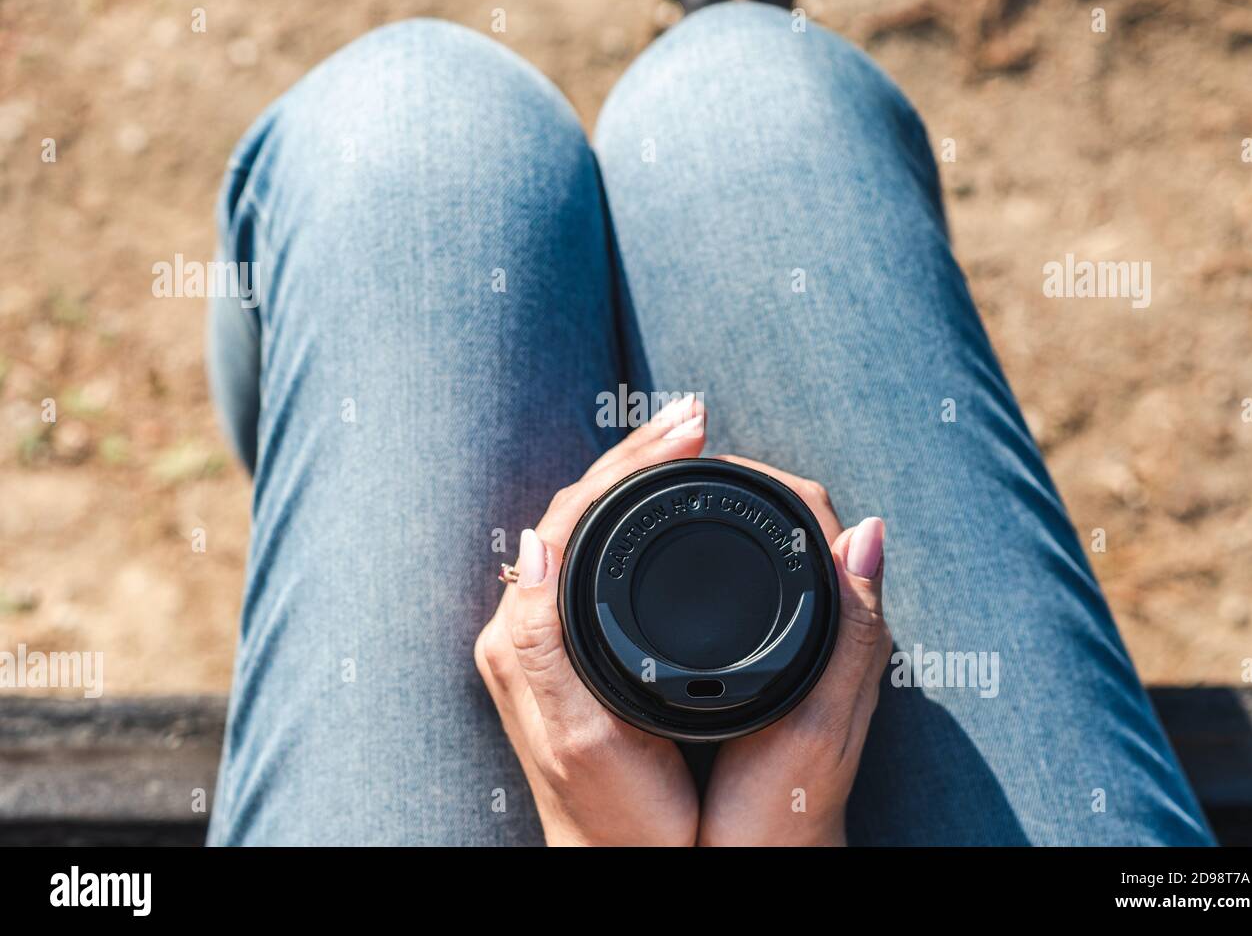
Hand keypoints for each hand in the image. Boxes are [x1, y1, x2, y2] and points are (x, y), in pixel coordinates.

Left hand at [474, 395, 708, 845]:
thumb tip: (534, 546)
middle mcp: (530, 623)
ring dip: (638, 479)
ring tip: (687, 443)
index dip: (631, 464)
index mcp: (526, 633)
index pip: (570, 515)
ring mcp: (555, 632)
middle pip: (579, 509)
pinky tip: (668, 508)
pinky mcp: (580, 645)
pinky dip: (637, 516)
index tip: (691, 428)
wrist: (623, 861)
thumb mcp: (578, 733)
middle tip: (696, 418)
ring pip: (591, 527)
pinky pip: (603, 555)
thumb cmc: (610, 810)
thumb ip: (545, 642)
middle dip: (639, 457)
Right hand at [698, 456, 890, 845]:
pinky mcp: (770, 657)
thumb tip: (871, 530)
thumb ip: (851, 631)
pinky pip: (746, 584)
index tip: (694, 453)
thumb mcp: (817, 719)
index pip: (809, 512)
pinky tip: (675, 560)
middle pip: (786, 522)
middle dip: (732, 485)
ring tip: (667, 493)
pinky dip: (713, 557)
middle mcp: (829, 624)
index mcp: (844, 626)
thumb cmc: (787, 803)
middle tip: (669, 461)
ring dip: (723, 516)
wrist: (764, 859)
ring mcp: (796, 639)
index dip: (756, 473)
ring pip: (762, 551)